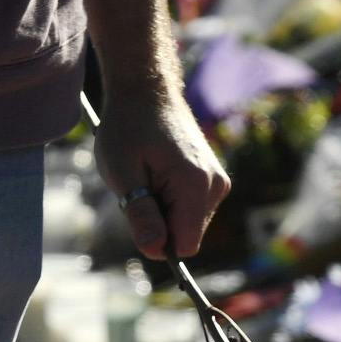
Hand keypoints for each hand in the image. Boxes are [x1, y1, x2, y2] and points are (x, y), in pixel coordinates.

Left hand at [95, 86, 229, 261]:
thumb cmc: (128, 128)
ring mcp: (218, 182)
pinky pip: (191, 210)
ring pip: (188, 224)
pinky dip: (171, 200)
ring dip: (164, 210)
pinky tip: (159, 173)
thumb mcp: (122, 173)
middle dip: (160, 222)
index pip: (185, 245)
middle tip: (140, 186)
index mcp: (196, 186)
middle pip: (187, 236)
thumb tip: (155, 251)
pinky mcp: (214, 180)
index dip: (158, 241)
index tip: (138, 216)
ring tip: (148, 176)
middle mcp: (216, 186)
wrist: (146, 90)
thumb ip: (140, 214)